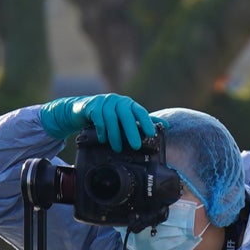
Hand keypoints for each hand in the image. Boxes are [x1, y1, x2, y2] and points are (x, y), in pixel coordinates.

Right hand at [38, 92, 156, 149]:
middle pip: (126, 115)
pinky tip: (103, 140)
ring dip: (115, 135)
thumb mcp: (125, 118)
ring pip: (111, 118)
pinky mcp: (92, 106)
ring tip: (117, 148)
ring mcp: (104, 101)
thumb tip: (166, 126)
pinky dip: (102, 131)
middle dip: (131, 131)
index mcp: (129, 104)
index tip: (151, 134)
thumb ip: (143, 121)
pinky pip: (98, 119)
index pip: (140, 111)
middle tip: (136, 146)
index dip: (147, 122)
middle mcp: (118, 100)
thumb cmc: (109, 116)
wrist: (83, 109)